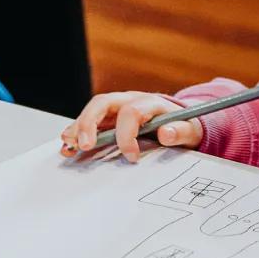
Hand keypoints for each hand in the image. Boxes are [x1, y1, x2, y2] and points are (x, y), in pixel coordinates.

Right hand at [60, 92, 203, 161]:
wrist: (178, 122)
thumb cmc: (182, 125)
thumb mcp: (189, 129)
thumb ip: (180, 131)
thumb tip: (166, 133)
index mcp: (148, 102)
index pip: (131, 111)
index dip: (127, 135)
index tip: (131, 156)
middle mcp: (128, 101)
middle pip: (102, 103)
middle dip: (89, 123)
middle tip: (84, 145)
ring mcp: (115, 109)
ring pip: (91, 111)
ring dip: (77, 128)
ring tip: (69, 146)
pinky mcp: (107, 119)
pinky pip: (88, 122)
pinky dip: (76, 134)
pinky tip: (68, 147)